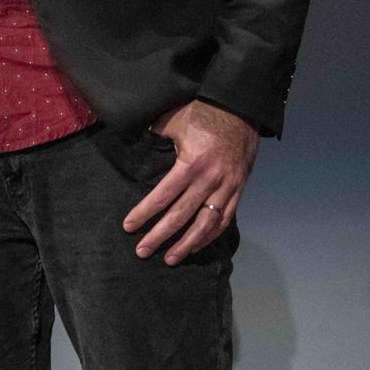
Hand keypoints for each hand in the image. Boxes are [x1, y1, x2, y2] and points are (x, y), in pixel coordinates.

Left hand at [122, 99, 258, 263]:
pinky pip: (225, 219)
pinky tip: (196, 246)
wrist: (240, 111)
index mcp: (191, 164)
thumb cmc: (201, 114)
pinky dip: (210, 236)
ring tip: (169, 259)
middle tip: (142, 251)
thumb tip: (130, 145)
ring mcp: (227, 188)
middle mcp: (210, 181)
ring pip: (206, 224)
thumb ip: (153, 136)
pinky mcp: (238, 191)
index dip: (145, 213)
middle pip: (181, 216)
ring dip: (187, 244)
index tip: (129, 226)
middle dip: (160, 236)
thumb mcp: (173, 122)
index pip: (163, 196)